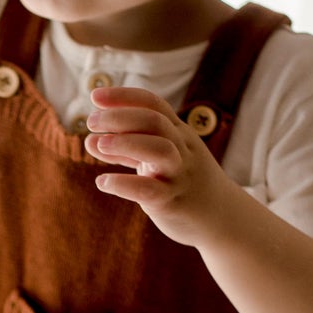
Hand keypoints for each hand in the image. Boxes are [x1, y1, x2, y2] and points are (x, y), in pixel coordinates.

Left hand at [85, 87, 234, 247]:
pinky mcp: (173, 201)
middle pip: (154, 121)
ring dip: (125, 143)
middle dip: (120, 116)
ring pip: (159, 150)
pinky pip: (150, 190)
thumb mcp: (158, 158)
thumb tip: (90, 140)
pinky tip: (103, 182)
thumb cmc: (182, 181)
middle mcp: (181, 148)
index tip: (95, 95)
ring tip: (98, 144)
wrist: (222, 216)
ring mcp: (179, 174)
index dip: (123, 96)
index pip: (153, 103)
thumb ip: (127, 149)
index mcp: (177, 132)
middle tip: (91, 121)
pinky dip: (124, 184)